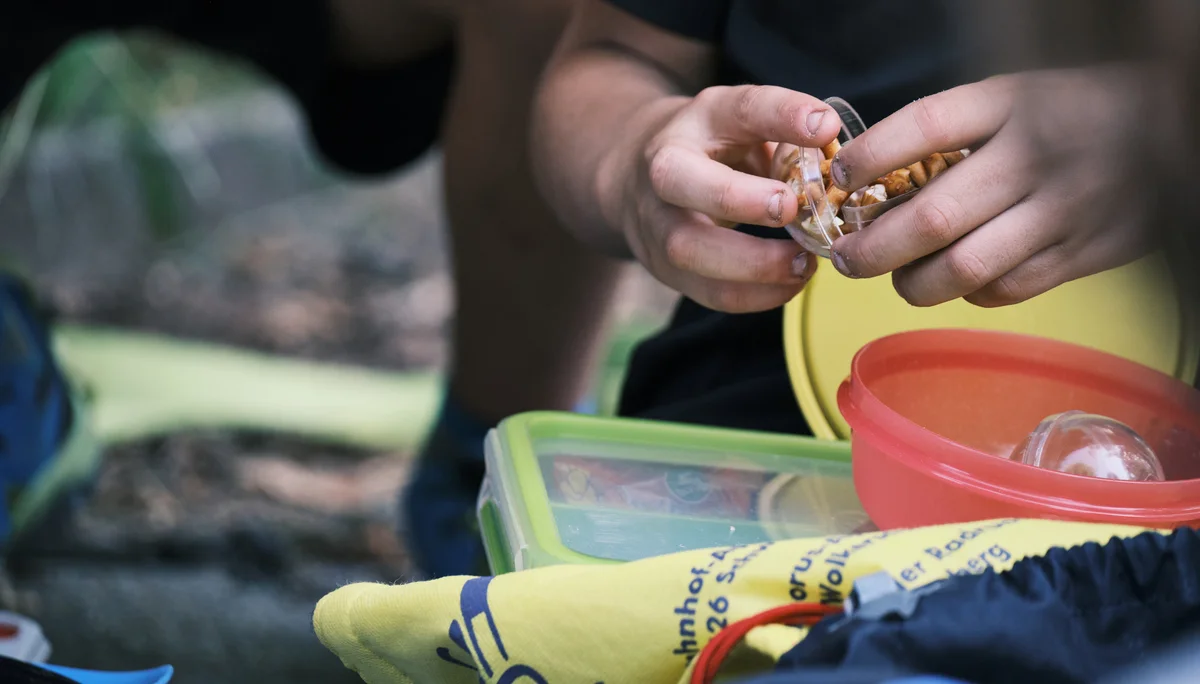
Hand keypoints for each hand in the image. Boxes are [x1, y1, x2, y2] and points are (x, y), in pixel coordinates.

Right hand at [598, 85, 841, 312]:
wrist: (639, 178)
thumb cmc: (713, 149)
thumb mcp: (746, 124)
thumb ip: (787, 129)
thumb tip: (833, 140)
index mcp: (698, 121)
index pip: (738, 108)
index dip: (782, 115)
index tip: (825, 127)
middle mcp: (663, 167)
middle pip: (678, 180)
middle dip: (735, 198)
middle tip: (789, 208)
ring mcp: (655, 222)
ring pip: (687, 248)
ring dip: (751, 264)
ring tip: (803, 263)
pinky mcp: (662, 268)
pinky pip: (706, 291)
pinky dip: (754, 295)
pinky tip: (790, 283)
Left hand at [827, 69, 1159, 307]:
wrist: (1173, 127)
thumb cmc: (1068, 114)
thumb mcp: (1012, 97)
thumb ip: (949, 135)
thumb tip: (868, 186)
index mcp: (1010, 102)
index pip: (923, 126)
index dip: (869, 157)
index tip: (839, 178)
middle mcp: (1035, 156)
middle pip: (931, 219)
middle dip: (871, 250)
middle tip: (846, 259)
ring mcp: (1065, 209)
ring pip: (965, 268)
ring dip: (913, 283)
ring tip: (897, 277)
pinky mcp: (1090, 252)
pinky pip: (1007, 289)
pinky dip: (970, 293)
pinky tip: (959, 280)